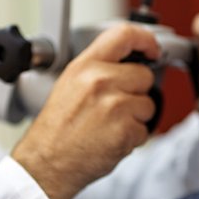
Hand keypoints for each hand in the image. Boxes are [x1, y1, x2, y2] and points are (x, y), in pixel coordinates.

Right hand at [11, 24, 160, 198]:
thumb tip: (132, 63)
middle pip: (144, 75)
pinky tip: (109, 140)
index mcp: (85, 66)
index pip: (124, 35)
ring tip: (108, 125)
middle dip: (136, 92)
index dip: (146, 40)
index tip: (153, 49)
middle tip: (113, 108)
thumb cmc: (57, 128)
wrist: (46, 163)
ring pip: (148, 105)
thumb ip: (100, 68)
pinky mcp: (125, 130)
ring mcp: (114, 106)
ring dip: (135, 117)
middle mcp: (100, 81)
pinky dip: (132, 138)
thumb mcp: (70, 84)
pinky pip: (145, 130)